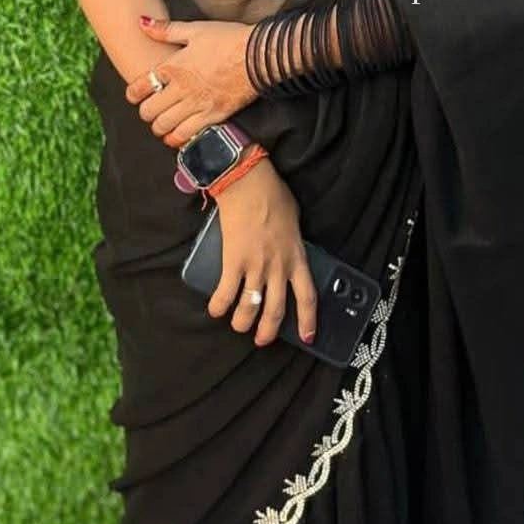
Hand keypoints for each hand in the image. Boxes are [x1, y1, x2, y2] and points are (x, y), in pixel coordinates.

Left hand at [125, 16, 255, 146]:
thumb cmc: (229, 40)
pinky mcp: (213, 117)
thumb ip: (166, 29)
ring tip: (162, 123)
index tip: (135, 95)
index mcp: (173, 67)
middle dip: (146, 112)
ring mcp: (197, 105)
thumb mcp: (195, 29)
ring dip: (159, 127)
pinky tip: (178, 135)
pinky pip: (187, 136)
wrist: (258, 55)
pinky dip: (178, 138)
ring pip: (164, 126)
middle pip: (149, 111)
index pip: (139, 87)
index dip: (133, 94)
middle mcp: (181, 89)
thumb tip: (141, 22)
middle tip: (151, 110)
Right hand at [208, 157, 317, 348]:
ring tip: (238, 326)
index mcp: (297, 257)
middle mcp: (278, 267)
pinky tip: (216, 310)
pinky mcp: (233, 261)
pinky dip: (219, 306)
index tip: (307, 337)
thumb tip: (290, 251)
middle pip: (276, 310)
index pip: (307, 297)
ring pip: (250, 307)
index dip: (308, 321)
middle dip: (268, 331)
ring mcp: (255, 266)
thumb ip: (294, 242)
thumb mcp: (295, 221)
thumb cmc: (273, 195)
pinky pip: (225, 293)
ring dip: (242, 322)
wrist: (248, 183)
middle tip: (261, 340)